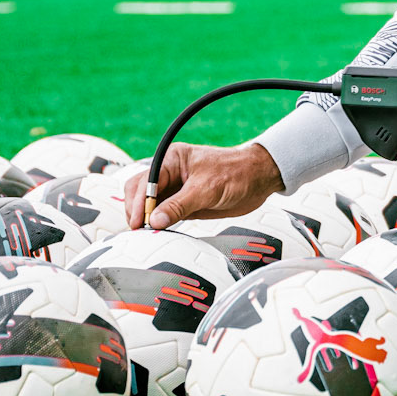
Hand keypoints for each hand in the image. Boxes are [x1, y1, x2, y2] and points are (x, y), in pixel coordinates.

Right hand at [124, 141, 282, 230]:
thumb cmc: (236, 173)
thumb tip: (154, 220)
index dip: (138, 202)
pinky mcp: (184, 204)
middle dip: (137, 210)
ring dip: (146, 219)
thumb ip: (180, 205)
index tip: (139, 221)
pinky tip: (159, 234)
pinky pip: (165, 215)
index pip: (145, 181)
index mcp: (172, 159)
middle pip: (140, 192)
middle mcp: (170, 173)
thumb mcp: (207, 189)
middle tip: (140, 231)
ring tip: (146, 235)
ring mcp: (176, 189)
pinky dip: (159, 225)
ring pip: (150, 205)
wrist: (259, 179)